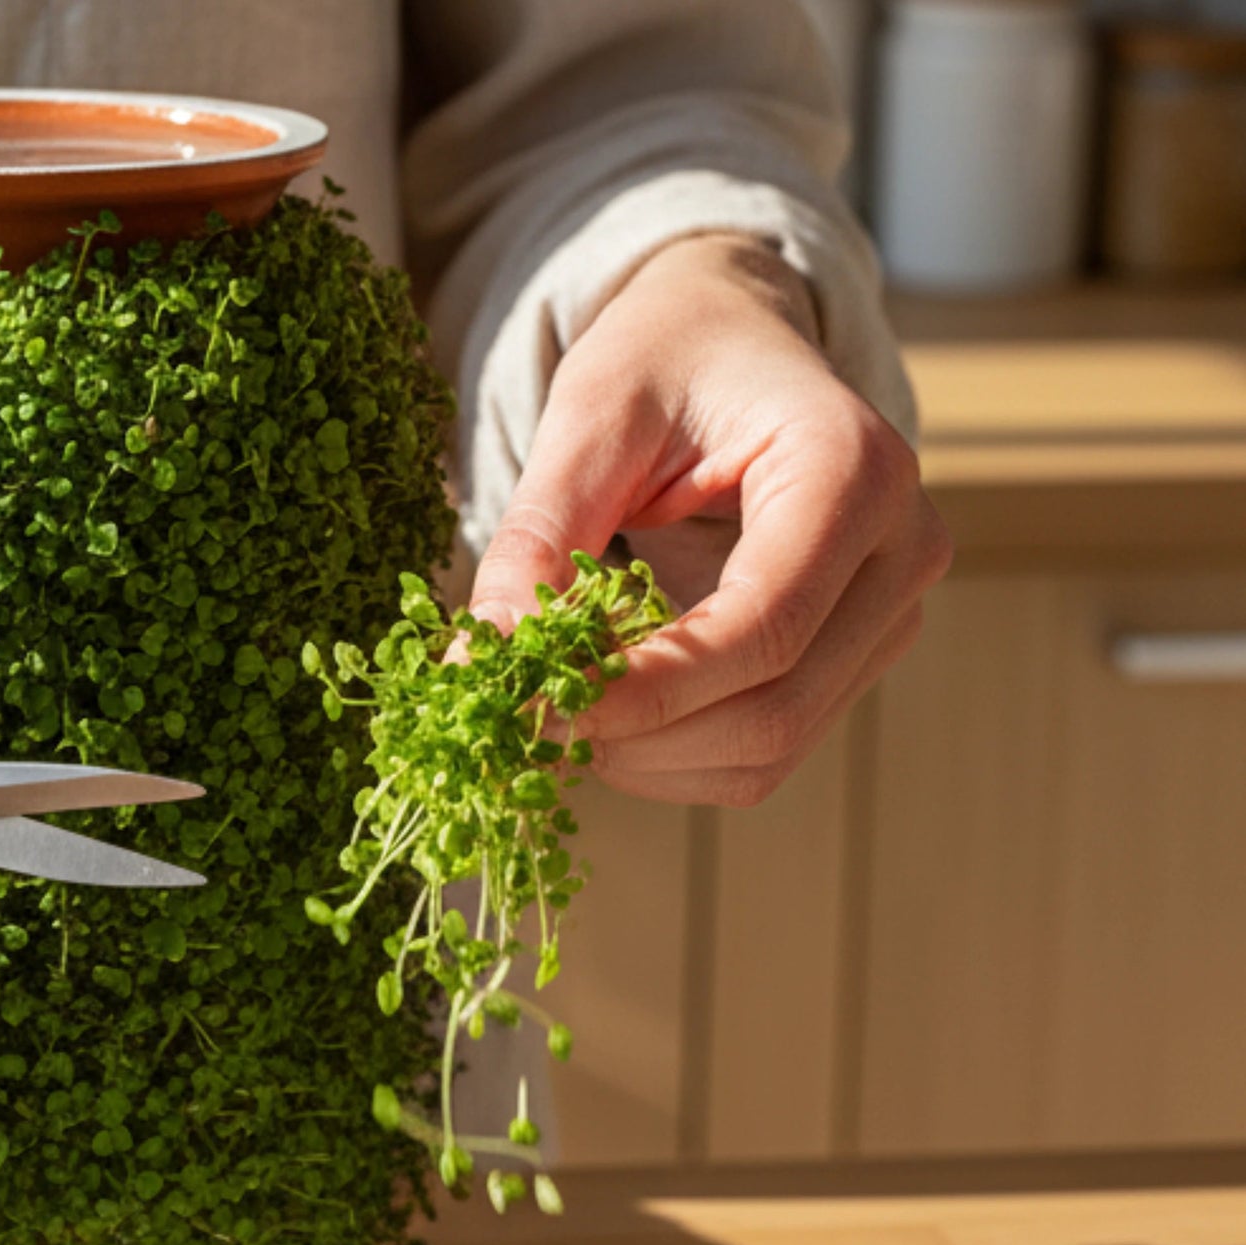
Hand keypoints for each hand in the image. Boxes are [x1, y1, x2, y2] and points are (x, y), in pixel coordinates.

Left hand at [469, 234, 952, 805]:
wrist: (732, 344)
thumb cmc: (666, 360)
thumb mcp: (590, 417)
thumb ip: (539, 536)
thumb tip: (485, 660)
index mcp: (853, 468)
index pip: (762, 626)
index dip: (648, 688)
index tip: (542, 705)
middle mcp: (900, 548)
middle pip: (773, 707)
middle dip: (641, 737)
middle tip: (532, 720)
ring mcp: (889, 613)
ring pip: (770, 748)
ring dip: (652, 760)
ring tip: (565, 712)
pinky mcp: (856, 657)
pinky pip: (767, 753)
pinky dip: (675, 760)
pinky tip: (612, 717)